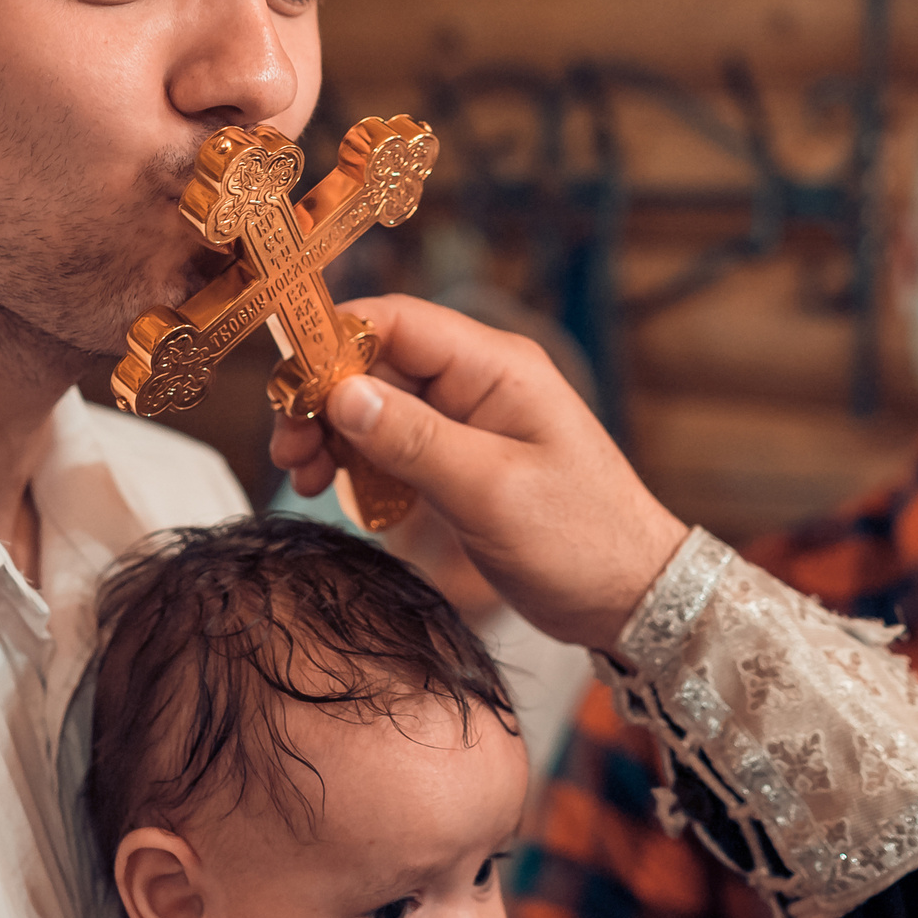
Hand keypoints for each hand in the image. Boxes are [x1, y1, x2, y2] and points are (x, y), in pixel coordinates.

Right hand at [271, 294, 688, 650]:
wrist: (630, 596)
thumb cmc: (582, 539)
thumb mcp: (491, 491)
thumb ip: (414, 439)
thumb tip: (341, 392)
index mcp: (496, 367)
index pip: (396, 321)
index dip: (333, 342)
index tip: (288, 388)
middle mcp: (477, 382)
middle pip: (375, 363)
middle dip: (321, 399)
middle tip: (288, 449)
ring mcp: (466, 421)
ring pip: (375, 404)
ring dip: (331, 433)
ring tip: (304, 476)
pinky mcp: (457, 459)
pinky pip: (391, 443)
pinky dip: (356, 462)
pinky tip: (335, 491)